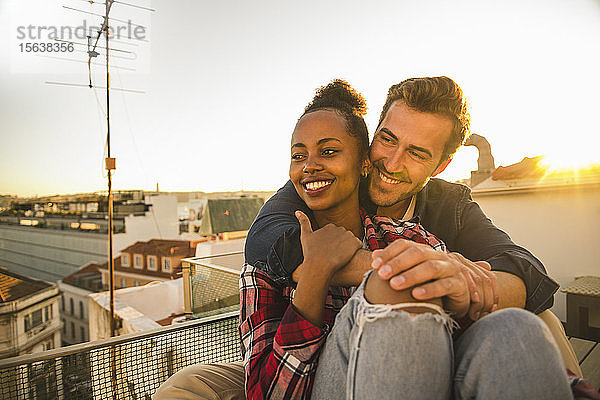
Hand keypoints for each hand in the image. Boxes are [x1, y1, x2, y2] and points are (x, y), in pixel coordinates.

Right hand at [295, 211, 361, 279]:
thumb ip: (303, 222)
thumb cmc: (311, 252)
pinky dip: (355, 250)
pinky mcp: (355, 243)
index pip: (334, 235)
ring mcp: (348, 235)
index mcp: (330, 226)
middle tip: (333, 255)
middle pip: (343, 237)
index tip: (327, 251)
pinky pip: (358, 245)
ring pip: (350, 241)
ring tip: (340, 256)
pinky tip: (347, 256)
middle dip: (340, 245)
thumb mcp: (305, 235)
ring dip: (348, 247)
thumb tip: (297, 211)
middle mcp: (340, 228)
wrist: (320, 265)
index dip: (331, 244)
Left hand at [372, 240, 491, 317]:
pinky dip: (430, 289)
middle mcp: (439, 256)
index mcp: (425, 251)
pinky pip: (445, 285)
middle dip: (397, 263)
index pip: (405, 245)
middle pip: (417, 253)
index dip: (389, 252)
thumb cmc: (429, 285)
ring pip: (431, 268)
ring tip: (394, 284)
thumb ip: (395, 264)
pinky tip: (415, 295)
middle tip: (381, 274)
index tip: (374, 264)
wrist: (456, 300)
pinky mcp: (460, 285)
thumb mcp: (412, 273)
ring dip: (411, 275)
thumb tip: (373, 256)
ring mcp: (451, 269)